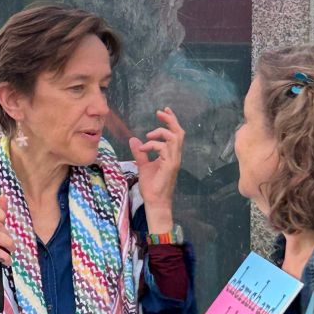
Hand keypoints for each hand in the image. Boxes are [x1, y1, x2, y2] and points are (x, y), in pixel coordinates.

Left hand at [129, 107, 184, 224]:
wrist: (154, 201)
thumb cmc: (151, 186)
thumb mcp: (143, 165)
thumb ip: (140, 153)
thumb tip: (133, 140)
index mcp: (171, 155)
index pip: (175, 134)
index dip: (171, 121)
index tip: (164, 111)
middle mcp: (175, 156)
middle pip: (179, 132)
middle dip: (170, 120)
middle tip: (159, 112)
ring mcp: (174, 161)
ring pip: (174, 138)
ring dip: (161, 132)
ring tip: (148, 136)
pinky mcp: (170, 166)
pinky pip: (164, 149)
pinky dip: (153, 145)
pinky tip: (144, 148)